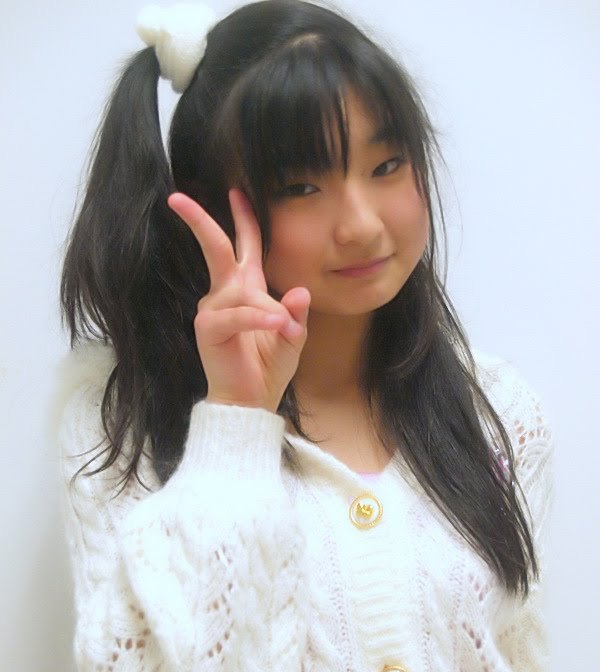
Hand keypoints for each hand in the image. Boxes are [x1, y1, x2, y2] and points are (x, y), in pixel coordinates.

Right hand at [168, 189, 310, 412]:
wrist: (250, 401)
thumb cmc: (268, 368)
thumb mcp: (292, 337)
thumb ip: (295, 313)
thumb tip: (300, 291)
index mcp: (245, 290)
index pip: (243, 246)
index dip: (243, 219)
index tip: (238, 191)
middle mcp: (225, 294)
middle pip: (216, 248)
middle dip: (201, 221)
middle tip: (178, 198)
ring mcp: (212, 310)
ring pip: (244, 291)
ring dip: (271, 312)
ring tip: (287, 332)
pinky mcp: (209, 329)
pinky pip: (239, 314)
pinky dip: (261, 320)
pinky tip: (277, 328)